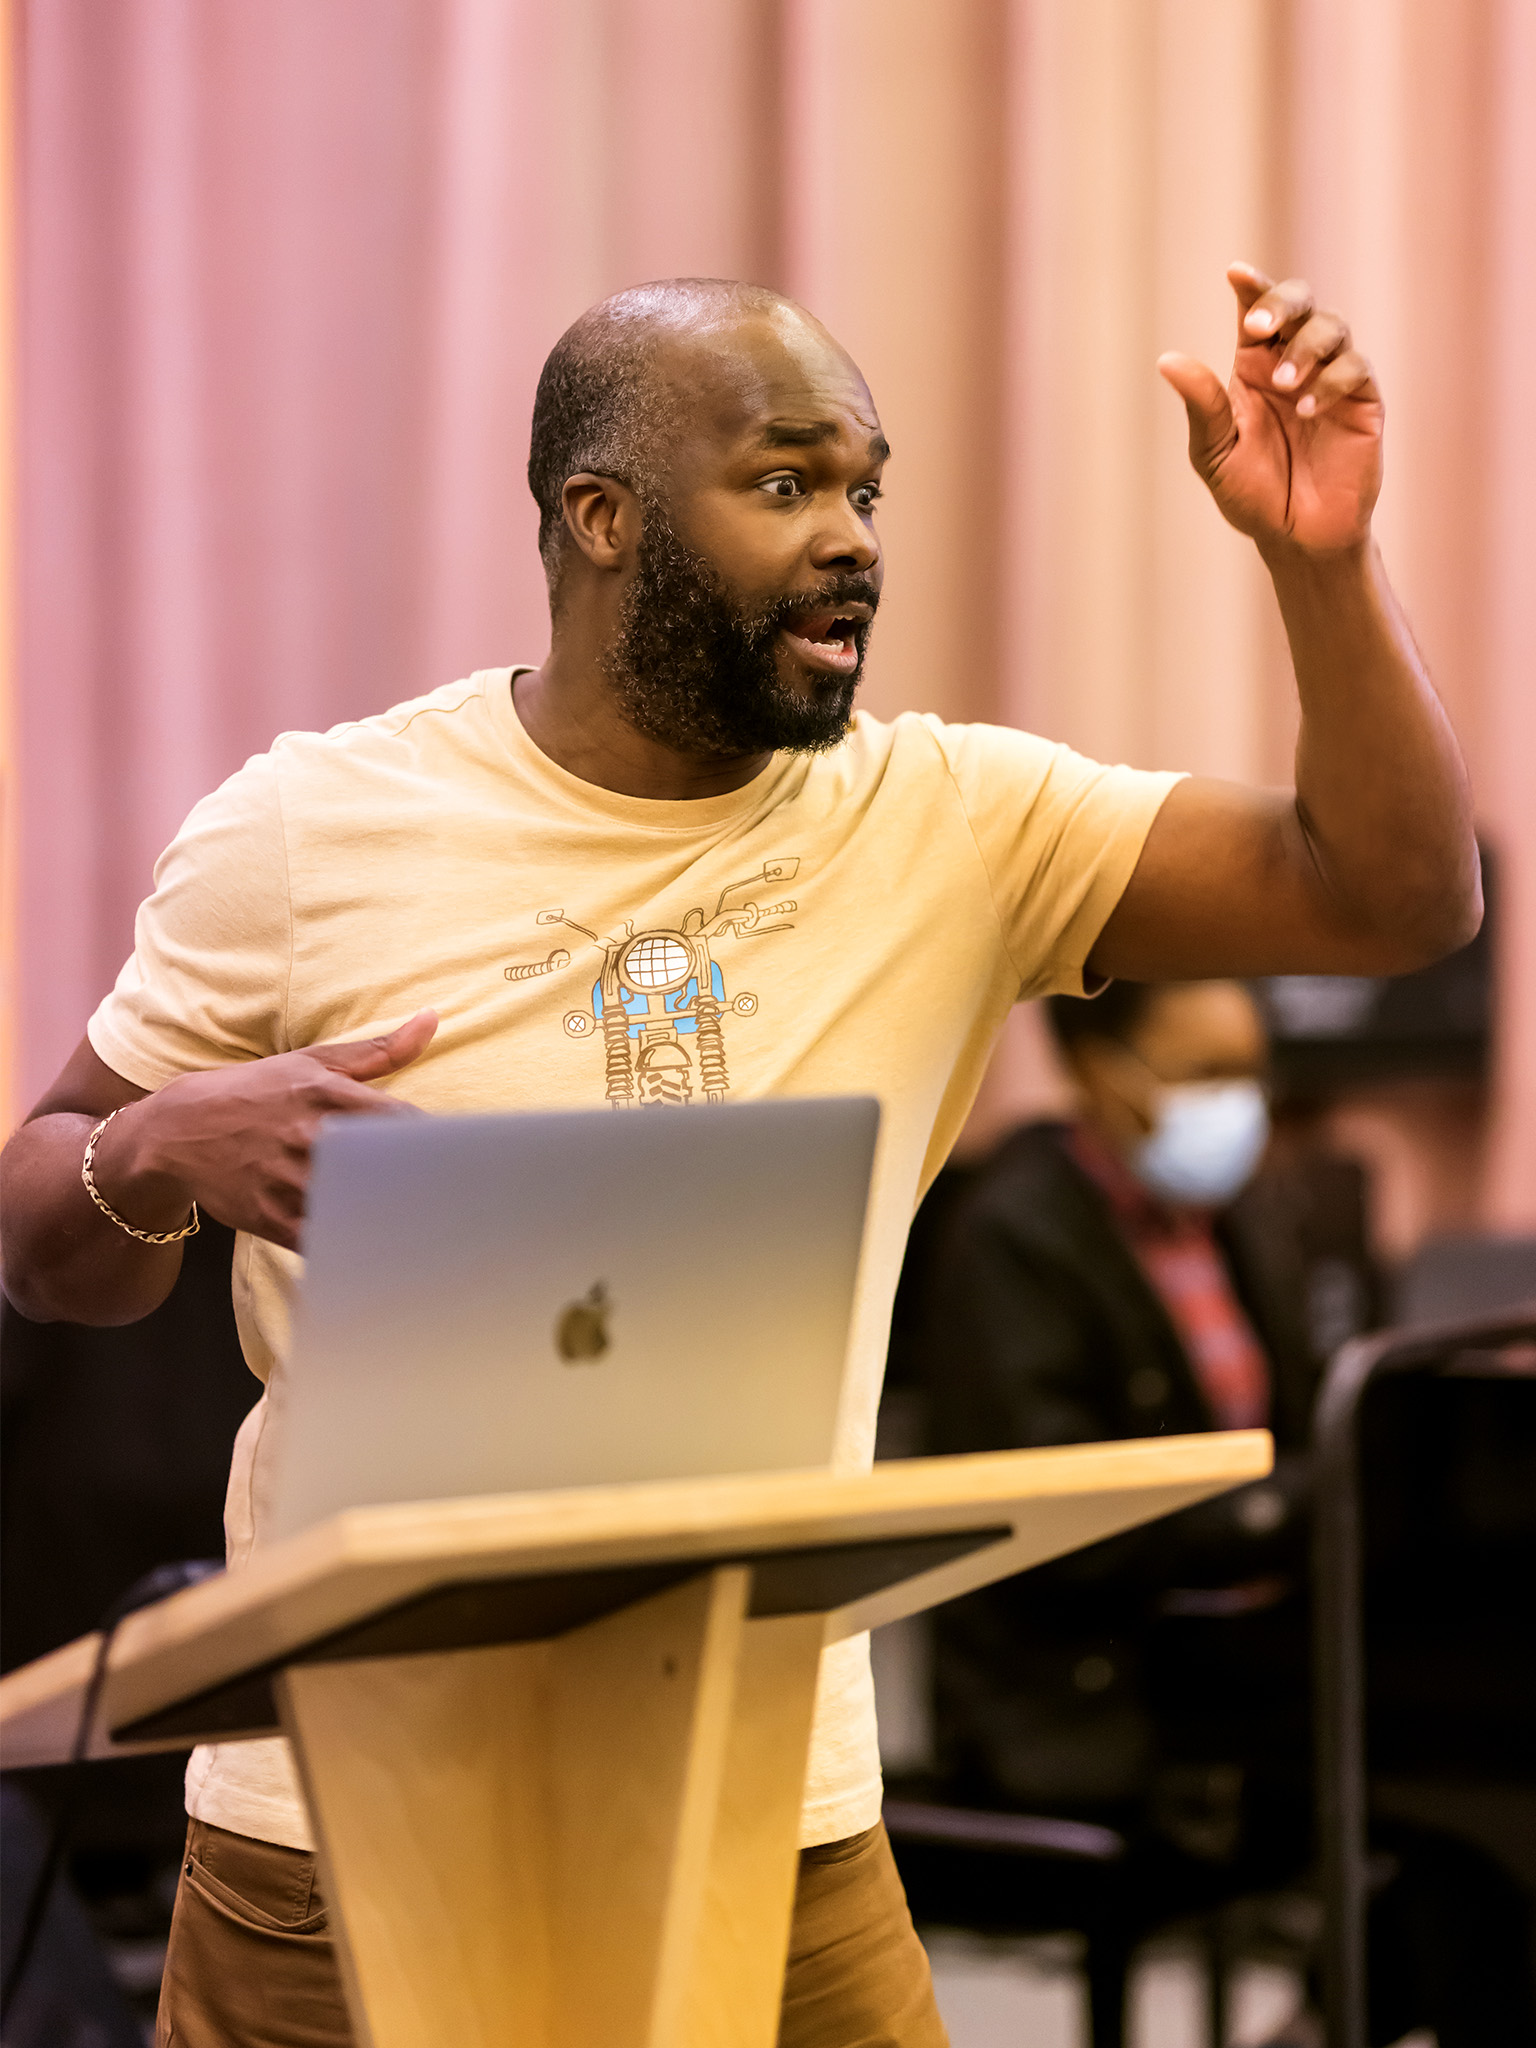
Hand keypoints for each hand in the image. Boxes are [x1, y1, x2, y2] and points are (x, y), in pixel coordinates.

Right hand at [93, 1011, 437, 1251]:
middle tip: (466, 1200)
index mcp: (325, 1095)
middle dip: (424, 1184)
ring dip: (396, 1219)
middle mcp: (308, 1138)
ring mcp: (288, 1181)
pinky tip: (388, 1249)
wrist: (175, 1132)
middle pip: (384, 1168)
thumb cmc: (255, 1092)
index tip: (472, 1156)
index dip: (441, 1143)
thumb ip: (378, 1051)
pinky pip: (326, 1238)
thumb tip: (432, 1019)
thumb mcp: (310, 1063)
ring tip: (439, 1229)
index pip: (400, 1122)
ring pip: (357, 1207)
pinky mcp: (272, 1217)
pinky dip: (357, 1245)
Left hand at [1157, 263, 1382, 556]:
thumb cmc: (1252, 495)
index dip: (1251, 286)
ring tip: (1284, 385)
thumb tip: (1167, 360)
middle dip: (1282, 303)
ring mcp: (1331, 378)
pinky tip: (1307, 410)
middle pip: (1299, 303)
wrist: (1297, 537)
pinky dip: (1330, 381)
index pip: (1255, 312)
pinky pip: (1354, 368)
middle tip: (1259, 325)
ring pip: (1331, 327)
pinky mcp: (1362, 401)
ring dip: (1305, 348)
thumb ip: (1201, 406)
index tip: (1235, 274)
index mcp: (1254, 368)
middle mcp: (1294, 363)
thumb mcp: (1215, 454)